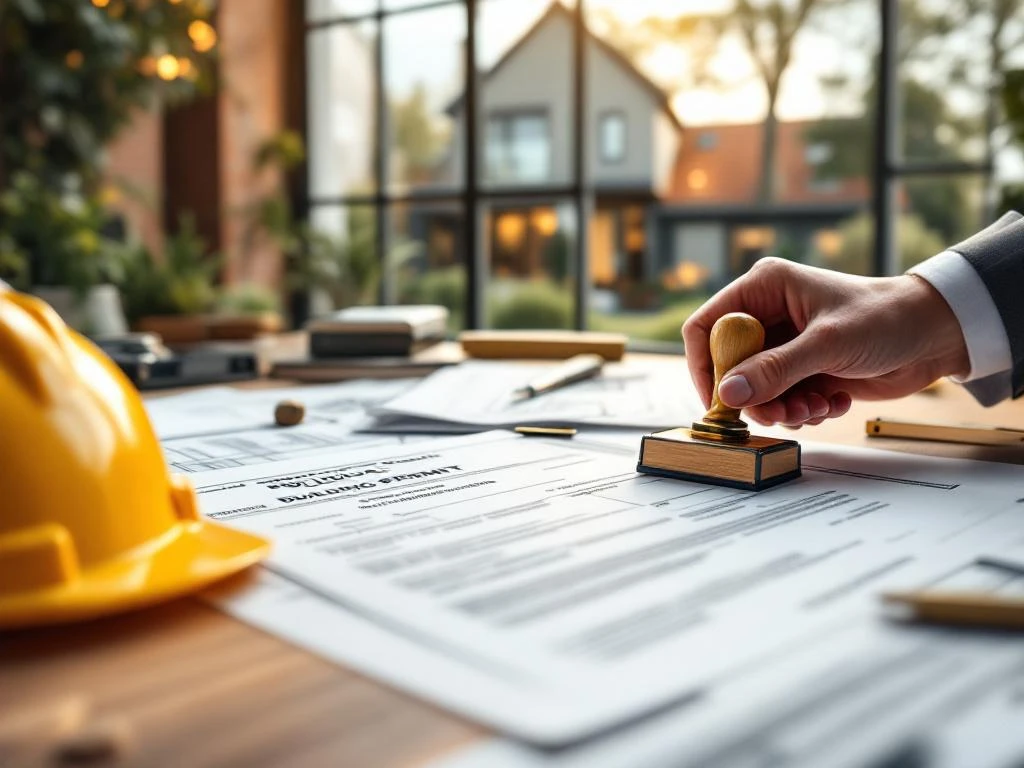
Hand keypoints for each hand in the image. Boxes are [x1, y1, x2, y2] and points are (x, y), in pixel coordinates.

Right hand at [682, 258, 969, 427]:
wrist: (936, 335)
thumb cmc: (887, 319)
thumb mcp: (827, 344)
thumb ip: (775, 370)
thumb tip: (730, 394)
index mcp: (765, 288)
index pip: (708, 326)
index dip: (706, 364)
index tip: (718, 400)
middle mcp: (769, 315)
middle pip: (729, 365)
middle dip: (753, 396)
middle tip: (779, 414)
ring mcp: (786, 344)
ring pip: (755, 389)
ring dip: (782, 407)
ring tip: (815, 407)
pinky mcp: (803, 369)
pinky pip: (782, 399)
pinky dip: (804, 409)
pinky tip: (834, 400)